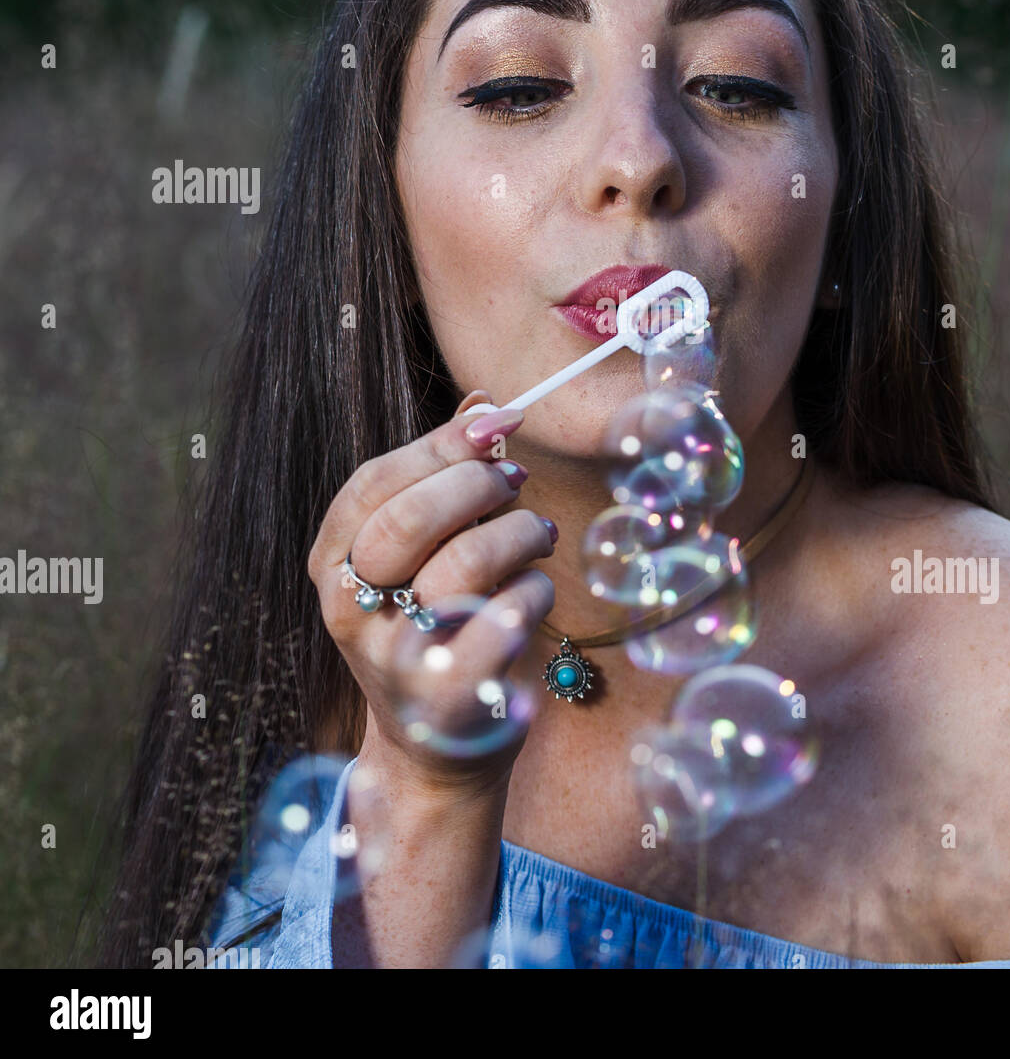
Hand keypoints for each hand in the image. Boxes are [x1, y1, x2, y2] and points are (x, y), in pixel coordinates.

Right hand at [308, 390, 554, 807]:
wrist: (435, 747)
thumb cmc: (432, 625)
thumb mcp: (422, 553)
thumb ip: (444, 478)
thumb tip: (485, 403)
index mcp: (332, 564)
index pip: (373, 484)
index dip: (438, 444)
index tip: (495, 422)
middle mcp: (349, 611)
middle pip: (410, 521)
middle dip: (476, 484)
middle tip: (515, 479)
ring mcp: (396, 659)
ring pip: (465, 566)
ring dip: (518, 533)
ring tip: (537, 533)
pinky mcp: (450, 697)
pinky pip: (508, 618)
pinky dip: (535, 591)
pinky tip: (534, 589)